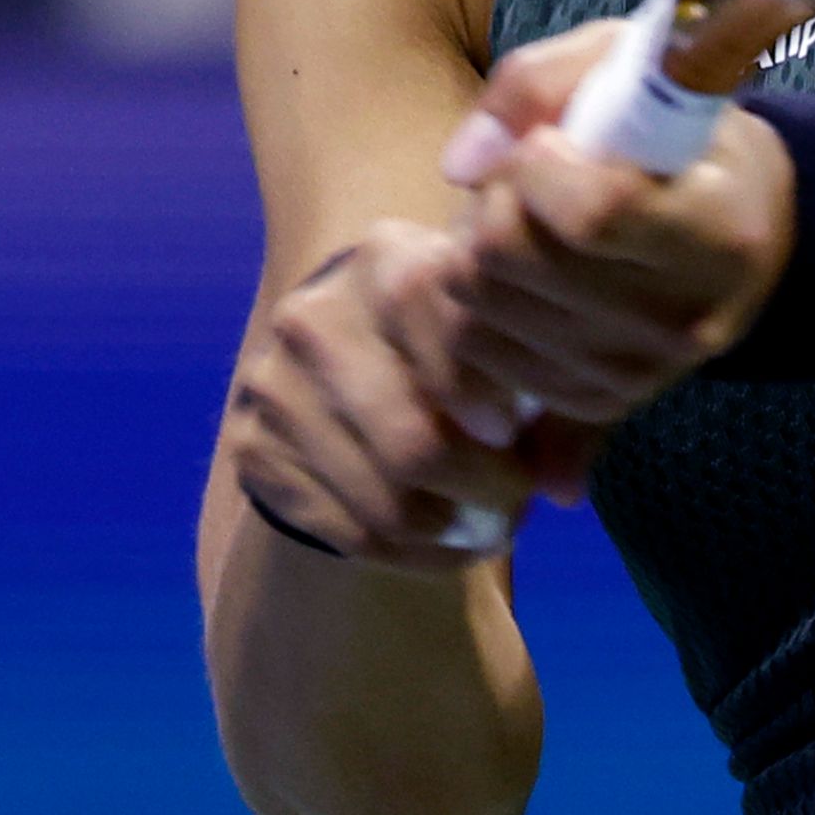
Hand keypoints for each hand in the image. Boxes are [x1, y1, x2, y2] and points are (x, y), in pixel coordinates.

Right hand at [224, 226, 592, 571]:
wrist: (349, 360)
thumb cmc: (459, 344)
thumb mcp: (495, 332)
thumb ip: (544, 387)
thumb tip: (561, 487)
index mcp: (385, 258)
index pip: (434, 322)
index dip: (484, 389)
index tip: (510, 432)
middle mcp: (315, 315)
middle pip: (413, 441)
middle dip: (485, 490)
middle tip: (518, 504)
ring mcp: (274, 384)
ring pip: (386, 500)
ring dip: (454, 532)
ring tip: (492, 529)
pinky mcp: (252, 448)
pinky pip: (351, 533)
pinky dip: (415, 555)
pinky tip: (447, 544)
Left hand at [434, 21, 798, 429]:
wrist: (743, 223)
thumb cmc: (682, 132)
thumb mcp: (632, 65)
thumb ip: (538, 83)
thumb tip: (461, 165)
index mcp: (720, 231)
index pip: (592, 212)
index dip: (540, 164)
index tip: (551, 142)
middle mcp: (684, 318)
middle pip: (514, 258)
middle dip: (496, 198)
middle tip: (527, 177)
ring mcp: (639, 372)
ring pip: (479, 306)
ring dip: (476, 248)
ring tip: (525, 221)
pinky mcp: (596, 402)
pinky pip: (476, 353)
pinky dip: (476, 302)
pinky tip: (519, 272)